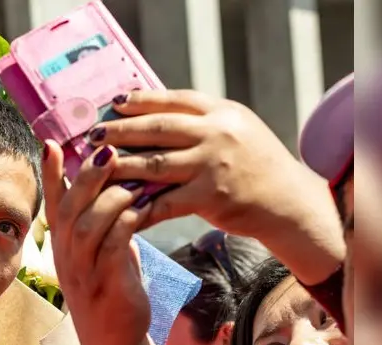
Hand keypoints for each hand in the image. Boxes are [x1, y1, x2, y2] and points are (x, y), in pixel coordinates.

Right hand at [42, 141, 151, 344]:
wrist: (113, 341)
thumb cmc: (110, 290)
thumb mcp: (101, 251)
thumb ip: (102, 221)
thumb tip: (114, 184)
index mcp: (63, 245)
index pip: (52, 203)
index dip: (49, 174)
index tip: (49, 142)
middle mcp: (66, 257)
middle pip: (68, 209)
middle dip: (86, 177)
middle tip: (107, 150)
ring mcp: (83, 272)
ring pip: (88, 226)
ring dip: (111, 199)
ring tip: (133, 181)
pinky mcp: (106, 285)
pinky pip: (114, 246)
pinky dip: (128, 223)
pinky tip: (144, 209)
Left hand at [89, 89, 344, 283]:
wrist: (288, 203)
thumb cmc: (256, 167)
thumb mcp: (236, 131)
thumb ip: (202, 122)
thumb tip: (154, 113)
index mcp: (222, 113)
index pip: (173, 101)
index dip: (141, 101)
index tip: (114, 103)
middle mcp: (217, 133)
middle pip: (157, 128)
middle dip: (120, 130)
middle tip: (93, 135)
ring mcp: (213, 165)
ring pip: (154, 163)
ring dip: (120, 166)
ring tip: (95, 167)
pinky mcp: (209, 196)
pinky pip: (163, 201)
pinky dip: (138, 204)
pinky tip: (117, 206)